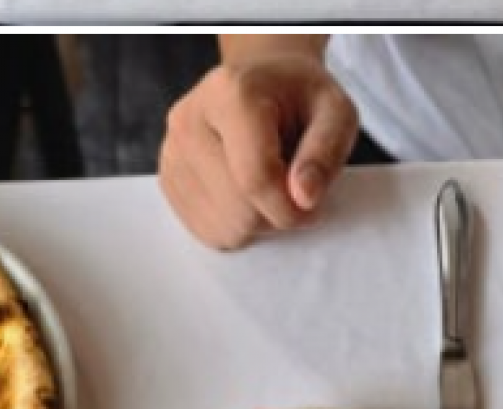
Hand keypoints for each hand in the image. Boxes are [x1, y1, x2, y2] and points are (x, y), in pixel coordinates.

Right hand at [159, 53, 362, 251]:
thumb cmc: (299, 98)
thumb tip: (304, 198)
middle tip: (291, 184)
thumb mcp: (335, 111)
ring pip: (225, 228)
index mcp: (229, 93)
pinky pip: (210, 232)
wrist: (261, 83)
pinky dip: (237, 225)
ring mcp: (171, 152)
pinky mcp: (168, 181)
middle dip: (276, 213)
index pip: (256, 178)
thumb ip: (326, 151)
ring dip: (258, 221)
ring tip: (268, 182)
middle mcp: (189, 120)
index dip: (291, 208)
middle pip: (239, 210)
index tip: (312, 204)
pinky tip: (246, 191)